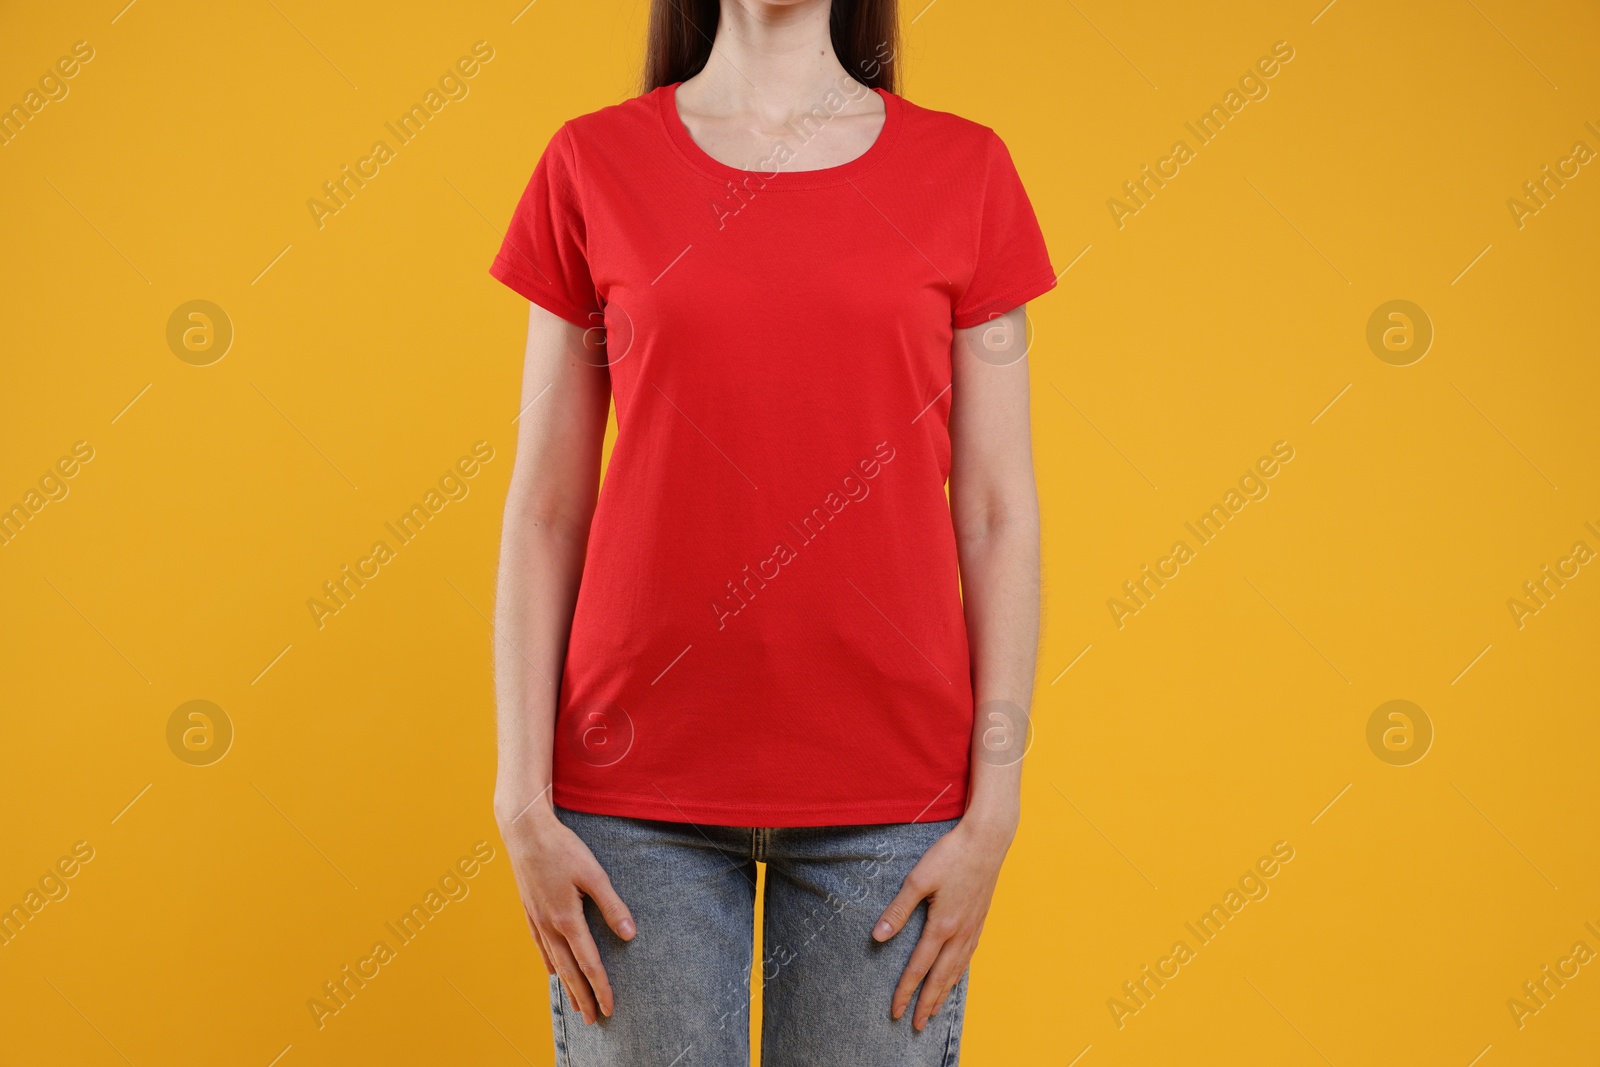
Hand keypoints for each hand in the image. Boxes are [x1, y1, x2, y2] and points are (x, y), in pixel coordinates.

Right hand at [499, 801, 635, 1023]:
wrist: (525, 831)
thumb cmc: (562, 849)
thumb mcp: (594, 874)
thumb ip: (612, 905)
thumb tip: (629, 935)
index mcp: (567, 919)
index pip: (588, 963)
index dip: (600, 987)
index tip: (610, 1008)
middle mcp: (549, 926)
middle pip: (569, 971)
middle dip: (582, 997)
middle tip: (593, 1020)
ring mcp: (536, 920)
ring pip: (554, 962)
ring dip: (566, 986)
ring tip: (576, 1004)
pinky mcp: (530, 911)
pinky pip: (540, 947)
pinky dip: (549, 963)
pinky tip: (553, 970)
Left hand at [872, 815, 1014, 1029]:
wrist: (988, 840)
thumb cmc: (951, 855)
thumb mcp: (918, 879)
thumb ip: (898, 910)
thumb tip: (878, 936)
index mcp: (942, 925)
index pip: (918, 967)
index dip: (906, 991)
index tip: (896, 1010)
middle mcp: (959, 933)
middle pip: (940, 977)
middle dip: (926, 1002)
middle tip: (916, 1025)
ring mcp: (973, 928)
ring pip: (956, 970)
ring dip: (943, 992)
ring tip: (934, 1010)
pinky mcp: (980, 920)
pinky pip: (968, 957)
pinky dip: (959, 974)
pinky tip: (955, 976)